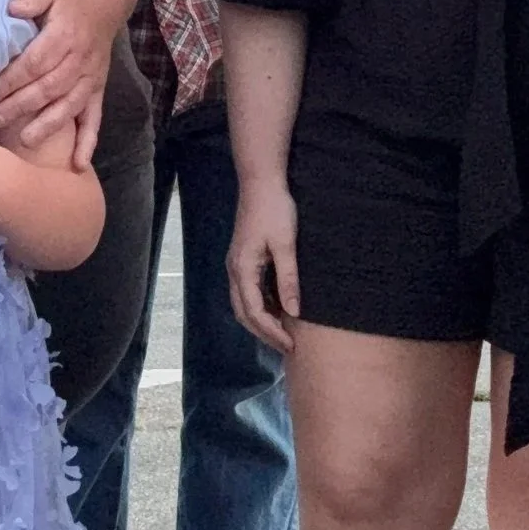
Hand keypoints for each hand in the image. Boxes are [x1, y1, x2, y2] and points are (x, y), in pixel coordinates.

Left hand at [0, 0, 113, 160]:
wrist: (100, 8)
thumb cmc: (65, 4)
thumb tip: (12, 8)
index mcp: (65, 35)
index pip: (37, 61)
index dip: (14, 78)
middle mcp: (80, 60)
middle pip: (50, 87)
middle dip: (22, 105)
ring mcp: (90, 79)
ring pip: (70, 106)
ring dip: (48, 125)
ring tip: (25, 141)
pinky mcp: (97, 92)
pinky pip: (94, 120)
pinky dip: (88, 143)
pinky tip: (79, 165)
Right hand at [226, 176, 299, 352]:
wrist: (260, 182)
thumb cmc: (275, 209)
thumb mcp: (286, 244)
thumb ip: (288, 279)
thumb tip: (294, 311)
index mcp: (242, 269)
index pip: (254, 312)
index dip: (272, 332)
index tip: (291, 345)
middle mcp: (234, 270)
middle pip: (244, 313)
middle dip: (264, 333)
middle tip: (287, 346)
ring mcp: (236, 265)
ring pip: (243, 304)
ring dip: (261, 321)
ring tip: (283, 332)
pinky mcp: (243, 258)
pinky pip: (248, 291)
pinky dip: (261, 305)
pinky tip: (278, 308)